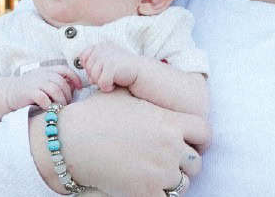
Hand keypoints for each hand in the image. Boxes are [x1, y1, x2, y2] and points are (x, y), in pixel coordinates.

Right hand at [6, 66, 81, 109]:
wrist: (7, 93)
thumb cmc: (29, 90)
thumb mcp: (43, 81)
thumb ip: (56, 81)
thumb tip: (75, 88)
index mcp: (47, 70)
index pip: (65, 69)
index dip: (74, 78)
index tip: (79, 88)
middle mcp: (42, 74)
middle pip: (62, 82)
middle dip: (68, 94)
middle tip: (67, 104)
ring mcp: (35, 83)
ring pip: (55, 90)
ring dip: (60, 100)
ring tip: (60, 108)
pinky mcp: (29, 92)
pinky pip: (43, 98)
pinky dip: (48, 104)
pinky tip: (48, 108)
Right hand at [35, 91, 209, 194]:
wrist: (70, 142)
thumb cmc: (93, 116)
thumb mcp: (123, 95)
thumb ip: (145, 95)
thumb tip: (147, 88)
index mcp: (169, 122)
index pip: (204, 132)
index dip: (197, 138)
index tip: (188, 143)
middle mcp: (170, 147)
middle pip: (195, 162)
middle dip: (183, 163)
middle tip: (167, 162)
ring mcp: (160, 172)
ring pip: (183, 184)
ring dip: (172, 181)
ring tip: (155, 175)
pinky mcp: (146, 192)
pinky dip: (159, 195)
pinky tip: (145, 187)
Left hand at [77, 42, 159, 93]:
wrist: (142, 72)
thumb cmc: (123, 69)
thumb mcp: (107, 60)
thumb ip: (94, 61)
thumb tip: (82, 67)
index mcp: (100, 45)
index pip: (83, 57)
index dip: (90, 68)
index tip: (102, 71)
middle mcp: (102, 48)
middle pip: (87, 68)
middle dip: (96, 76)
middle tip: (108, 77)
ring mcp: (107, 57)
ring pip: (93, 77)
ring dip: (101, 83)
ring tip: (112, 81)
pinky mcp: (111, 66)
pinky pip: (101, 83)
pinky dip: (107, 87)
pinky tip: (114, 85)